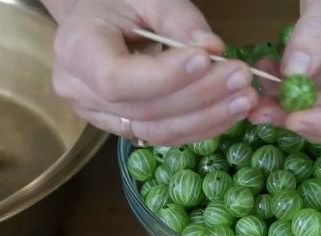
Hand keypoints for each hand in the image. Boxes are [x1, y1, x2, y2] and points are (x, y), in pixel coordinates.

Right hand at [42, 0, 257, 145]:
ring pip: (155, 130)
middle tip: (241, 78)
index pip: (116, 79)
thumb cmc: (118, 1)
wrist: (93, 19)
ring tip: (244, 99)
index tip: (206, 59)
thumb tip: (215, 51)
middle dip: (198, 97)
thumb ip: (179, 20)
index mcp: (77, 49)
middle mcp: (79, 91)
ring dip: (206, 118)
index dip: (163, 77)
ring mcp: (97, 115)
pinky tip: (228, 113)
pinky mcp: (119, 128)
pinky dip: (198, 128)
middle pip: (142, 109)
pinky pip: (160, 136)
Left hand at [249, 0, 320, 141]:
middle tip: (259, 112)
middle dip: (298, 116)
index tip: (293, 120)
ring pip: (317, 109)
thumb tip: (294, 73)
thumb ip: (316, 33)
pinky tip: (263, 71)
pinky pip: (305, 91)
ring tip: (254, 93)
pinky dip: (282, 86)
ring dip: (283, 105)